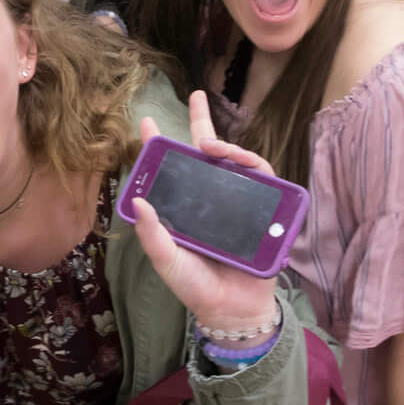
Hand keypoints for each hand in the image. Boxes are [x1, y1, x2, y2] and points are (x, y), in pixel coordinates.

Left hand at [131, 93, 284, 340]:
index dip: (159, 145)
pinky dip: (250, 163)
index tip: (147, 121)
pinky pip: (261, 177)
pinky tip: (237, 159)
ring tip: (210, 143)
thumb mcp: (167, 261)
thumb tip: (139, 200)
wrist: (233, 309)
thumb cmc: (197, 286)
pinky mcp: (264, 208)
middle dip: (201, 122)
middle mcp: (210, 199)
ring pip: (234, 161)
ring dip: (224, 144)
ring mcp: (238, 201)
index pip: (171, 169)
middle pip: (206, 153)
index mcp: (185, 208)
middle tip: (196, 95)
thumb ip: (153, 235)